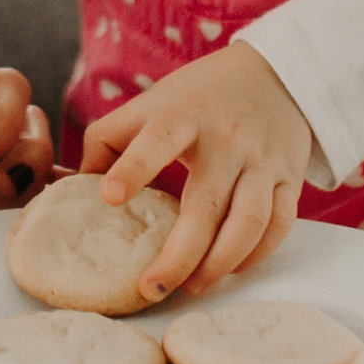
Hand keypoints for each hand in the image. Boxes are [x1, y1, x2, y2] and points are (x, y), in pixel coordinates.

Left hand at [72, 41, 313, 302]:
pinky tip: (231, 269)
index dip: (135, 167)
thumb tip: (73, 190)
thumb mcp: (150, 103)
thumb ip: (109, 141)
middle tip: (151, 289)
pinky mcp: (290, 178)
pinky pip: (279, 226)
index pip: (158, 140)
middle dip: (179, 254)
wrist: (275, 74)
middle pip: (206, 204)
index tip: (110, 197)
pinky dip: (256, 254)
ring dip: (220, 263)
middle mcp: (227, 139)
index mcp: (184, 115)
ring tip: (192, 288)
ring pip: (249, 222)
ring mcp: (262, 160)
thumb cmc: (198, 97)